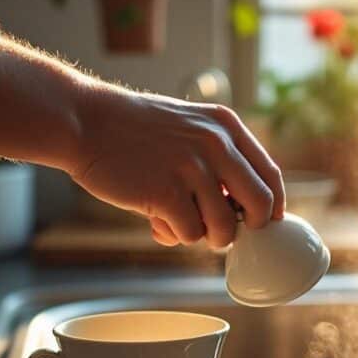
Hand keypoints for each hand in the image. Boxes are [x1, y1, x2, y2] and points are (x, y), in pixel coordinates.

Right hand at [0, 37, 282, 247]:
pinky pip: (188, 234)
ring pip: (224, 229)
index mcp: (226, 126)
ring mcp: (192, 169)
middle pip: (260, 207)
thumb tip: (240, 211)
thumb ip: (217, 158)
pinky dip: (173, 234)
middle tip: (223, 232)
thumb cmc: (133, 130)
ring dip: (203, 236)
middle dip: (245, 229)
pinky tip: (155, 218)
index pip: (270, 175)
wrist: (86, 121)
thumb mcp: (188, 126)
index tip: (263, 223)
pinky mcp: (166, 192)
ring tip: (178, 220)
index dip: (272, 207)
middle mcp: (217, 145)